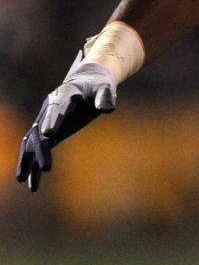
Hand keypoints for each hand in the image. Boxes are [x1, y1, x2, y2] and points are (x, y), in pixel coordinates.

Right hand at [16, 51, 116, 191]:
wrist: (88, 81)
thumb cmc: (98, 85)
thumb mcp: (104, 87)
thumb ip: (105, 96)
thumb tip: (107, 109)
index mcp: (64, 94)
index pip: (56, 107)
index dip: (52, 120)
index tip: (47, 134)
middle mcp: (49, 108)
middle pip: (40, 130)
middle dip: (41, 150)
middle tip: (47, 168)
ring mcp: (46, 120)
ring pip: (31, 142)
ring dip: (27, 160)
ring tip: (24, 180)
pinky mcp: (49, 131)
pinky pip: (37, 148)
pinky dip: (34, 164)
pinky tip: (33, 183)